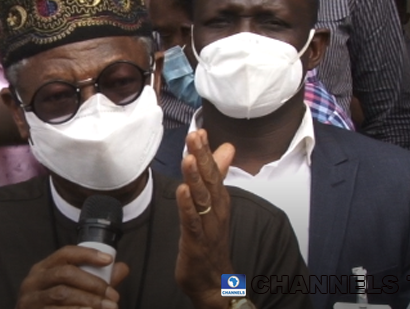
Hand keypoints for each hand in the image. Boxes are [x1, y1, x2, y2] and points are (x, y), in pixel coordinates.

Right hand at [16, 245, 128, 308]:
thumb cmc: (56, 306)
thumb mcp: (74, 289)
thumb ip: (97, 279)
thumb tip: (122, 268)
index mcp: (43, 268)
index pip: (66, 253)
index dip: (88, 254)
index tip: (109, 260)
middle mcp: (33, 281)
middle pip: (66, 273)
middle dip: (93, 283)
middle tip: (113, 295)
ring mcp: (30, 299)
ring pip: (63, 294)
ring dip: (90, 301)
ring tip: (109, 307)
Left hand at [176, 129, 235, 308]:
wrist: (214, 279)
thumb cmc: (211, 238)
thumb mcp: (214, 202)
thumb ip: (218, 174)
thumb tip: (226, 148)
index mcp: (219, 199)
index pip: (214, 170)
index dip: (206, 151)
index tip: (200, 130)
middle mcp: (216, 209)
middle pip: (210, 180)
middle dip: (203, 157)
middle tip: (195, 136)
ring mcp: (207, 226)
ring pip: (203, 198)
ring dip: (196, 178)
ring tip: (189, 158)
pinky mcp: (196, 241)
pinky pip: (193, 222)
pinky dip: (188, 206)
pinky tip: (183, 191)